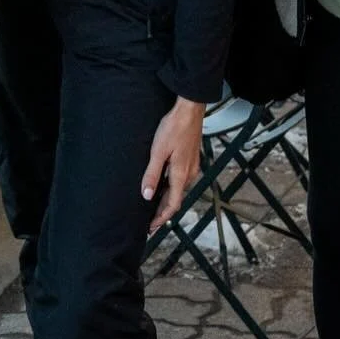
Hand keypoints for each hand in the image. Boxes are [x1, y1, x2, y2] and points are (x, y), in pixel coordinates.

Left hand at [141, 97, 205, 235]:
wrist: (190, 110)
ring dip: (167, 200)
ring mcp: (192, 167)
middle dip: (163, 212)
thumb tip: (147, 196)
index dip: (161, 219)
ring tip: (154, 207)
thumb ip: (152, 175)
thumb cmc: (174, 127)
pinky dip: (171, 188)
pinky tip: (163, 185)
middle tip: (150, 222)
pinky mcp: (191, 159)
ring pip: (179, 190)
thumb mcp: (158, 151)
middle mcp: (190, 174)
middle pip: (176, 200)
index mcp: (181, 175)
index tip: (151, 228)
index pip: (172, 205)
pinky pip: (181, 180)